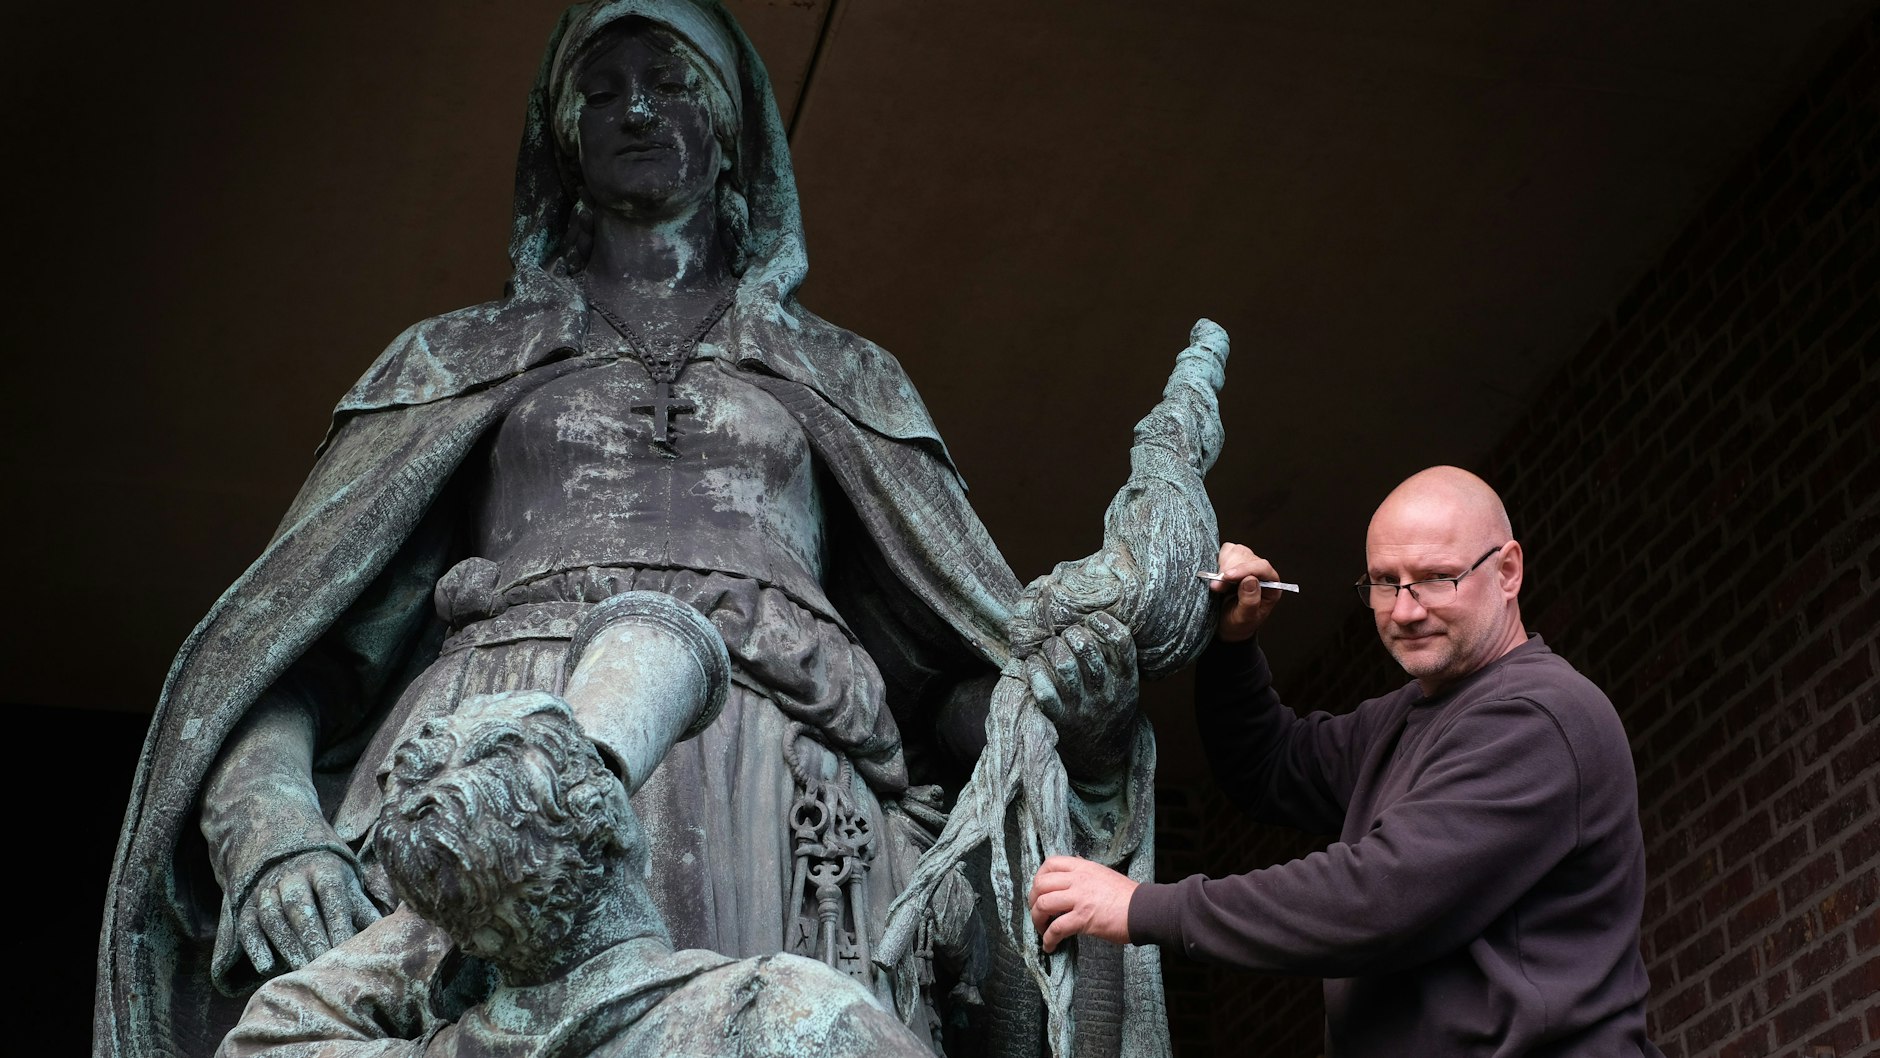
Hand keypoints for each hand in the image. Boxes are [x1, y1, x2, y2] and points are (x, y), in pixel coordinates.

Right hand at [237, 848, 380, 973]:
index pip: (331, 894)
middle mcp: (292, 875)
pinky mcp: (247, 904)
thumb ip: (363, 908)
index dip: (337, 922)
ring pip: (273, 916)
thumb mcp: (348, 885)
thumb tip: (392, 931)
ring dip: (287, 944)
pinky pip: (248, 924)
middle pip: (300, 906)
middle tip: (322, 964)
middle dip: (312, 937)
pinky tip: (266, 966)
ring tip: (301, 969)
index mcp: (323, 867)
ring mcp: (267, 888)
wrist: (287, 854)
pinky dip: (255, 945)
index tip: (345, 948)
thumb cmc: (329, 880)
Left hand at [1024, 611, 1137, 725]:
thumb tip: (1092, 612)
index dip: (1104, 623)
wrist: (1102, 752)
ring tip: (1051, 647)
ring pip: (1064, 666)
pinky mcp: (1059, 718)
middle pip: (1087, 650)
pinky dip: (1035, 671)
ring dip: (1053, 648)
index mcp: (1127, 680)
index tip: (1093, 618)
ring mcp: (1082, 707)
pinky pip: (1044, 691)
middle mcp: (1106, 693)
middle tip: (1067, 635)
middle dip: (1072, 633)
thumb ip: (1115, 654)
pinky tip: (1034, 663)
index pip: (1121, 643)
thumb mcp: (1125, 682)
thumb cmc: (1109, 703)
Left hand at [1028, 855, 1136, 952]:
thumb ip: (1085, 872)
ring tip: (1043, 931)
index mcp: (1083, 867)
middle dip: (1032, 901)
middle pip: (1040, 884)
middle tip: (1038, 914)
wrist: (1144, 910)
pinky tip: (1050, 946)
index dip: (1038, 878)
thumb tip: (1072, 867)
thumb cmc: (1127, 896)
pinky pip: (1056, 928)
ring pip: (1043, 905)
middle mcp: (1078, 879)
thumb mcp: (1103, 874)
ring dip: (1037, 921)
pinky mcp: (1083, 918)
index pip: (1050, 863)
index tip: (1038, 891)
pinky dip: (1049, 939)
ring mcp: (1080, 898)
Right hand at [1209, 542, 1284, 642]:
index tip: (1227, 577)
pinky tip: (1216, 576)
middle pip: (1247, 557)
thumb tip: (1250, 579)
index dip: (1244, 569)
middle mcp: (1260, 572)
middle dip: (1229, 569)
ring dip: (1223, 565)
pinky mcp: (1233, 562)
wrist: (1226, 627)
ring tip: (1218, 586)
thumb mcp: (1245, 619)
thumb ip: (1250, 601)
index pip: (1262, 567)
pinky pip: (1226, 551)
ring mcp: (1246, 565)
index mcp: (1270, 585)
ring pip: (1236, 551)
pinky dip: (1219, 560)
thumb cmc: (1238, 624)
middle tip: (1217, 587)